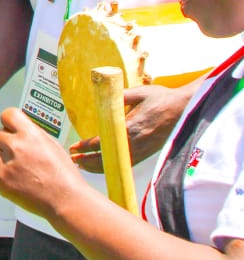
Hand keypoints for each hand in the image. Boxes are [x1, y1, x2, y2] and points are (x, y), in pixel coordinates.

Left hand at [0, 107, 85, 220]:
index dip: (10, 123)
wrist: (66, 200)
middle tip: (20, 157)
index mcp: (30, 134)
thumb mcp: (52, 144)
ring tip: (21, 172)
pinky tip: (15, 181)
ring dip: (3, 160)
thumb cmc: (63, 175)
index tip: (12, 129)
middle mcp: (15, 146)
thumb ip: (32, 133)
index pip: (7, 115)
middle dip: (6, 144)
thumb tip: (18, 127)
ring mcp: (5, 163)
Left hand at [69, 82, 191, 171]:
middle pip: (108, 157)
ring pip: (117, 163)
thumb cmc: (162, 98)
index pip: (104, 141)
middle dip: (88, 160)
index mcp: (131, 127)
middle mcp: (136, 142)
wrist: (185, 109)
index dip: (87, 146)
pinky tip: (102, 165)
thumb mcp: (139, 92)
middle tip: (73, 159)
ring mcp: (143, 150)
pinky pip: (126, 163)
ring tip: (82, 164)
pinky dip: (112, 166)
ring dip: (98, 166)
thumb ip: (120, 96)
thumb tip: (103, 97)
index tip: (74, 147)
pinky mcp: (147, 153)